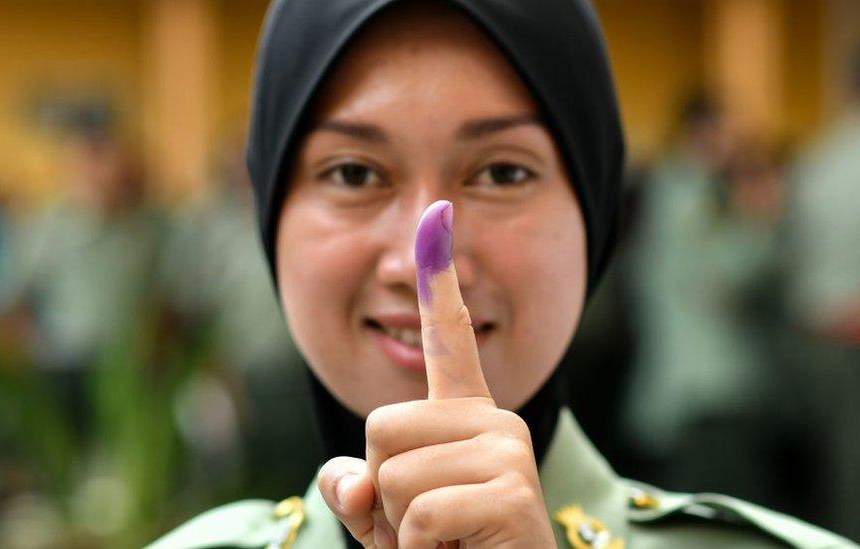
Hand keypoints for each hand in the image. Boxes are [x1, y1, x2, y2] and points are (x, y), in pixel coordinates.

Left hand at [318, 201, 555, 547]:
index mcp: (467, 417)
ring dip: (399, 531)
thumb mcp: (388, 523)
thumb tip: (348, 476)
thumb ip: (361, 489)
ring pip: (390, 473)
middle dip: (382, 493)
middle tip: (428, 528)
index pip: (449, 339)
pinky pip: (418, 515)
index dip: (439, 280)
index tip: (437, 213)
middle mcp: (494, 419)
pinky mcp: (511, 488)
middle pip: (380, 427)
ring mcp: (507, 448)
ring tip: (446, 544)